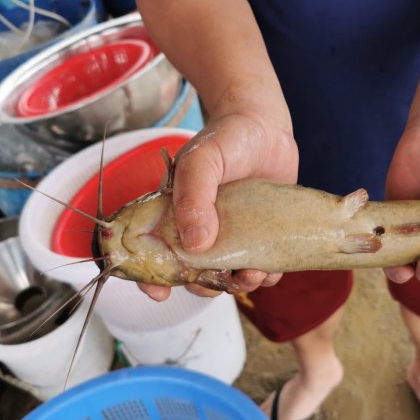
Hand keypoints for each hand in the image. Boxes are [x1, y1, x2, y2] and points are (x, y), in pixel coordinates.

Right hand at [138, 111, 297, 300]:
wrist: (266, 127)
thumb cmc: (226, 138)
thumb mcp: (201, 161)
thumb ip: (194, 197)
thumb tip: (196, 244)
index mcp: (173, 216)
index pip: (153, 255)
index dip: (151, 279)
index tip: (160, 292)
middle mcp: (199, 231)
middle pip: (193, 275)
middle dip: (205, 286)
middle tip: (222, 279)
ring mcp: (231, 237)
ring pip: (228, 278)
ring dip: (238, 284)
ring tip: (251, 273)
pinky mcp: (260, 237)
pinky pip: (261, 269)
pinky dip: (265, 276)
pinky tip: (269, 267)